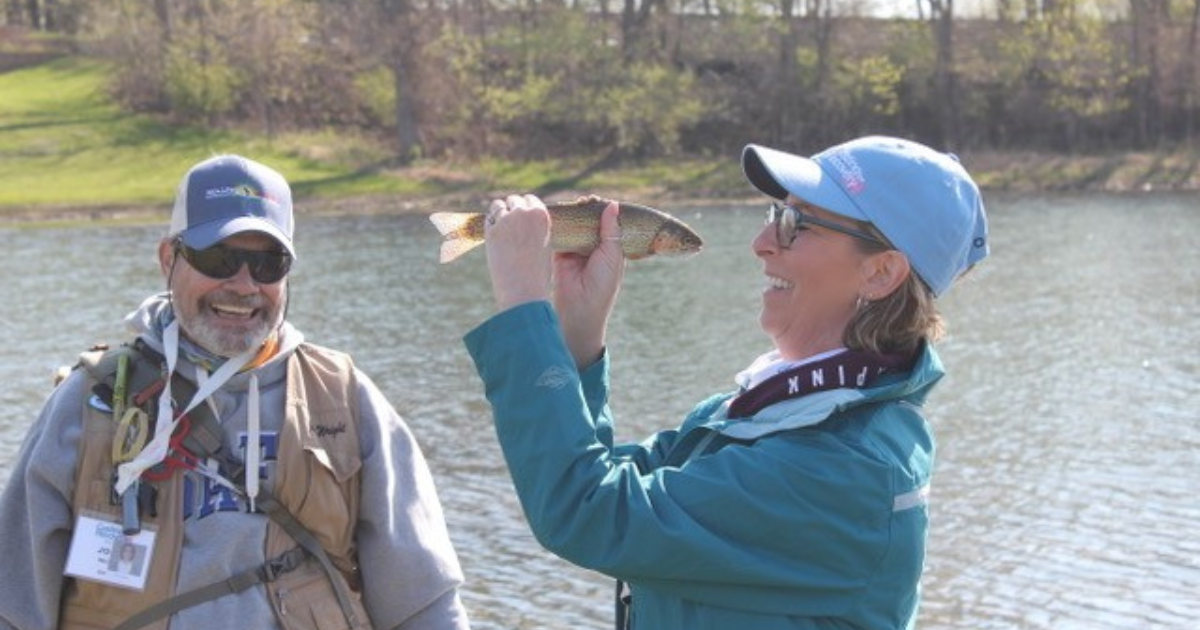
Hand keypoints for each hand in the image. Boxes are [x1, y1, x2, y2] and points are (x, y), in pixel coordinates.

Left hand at [485, 194, 553, 310]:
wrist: (523, 288)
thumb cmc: (536, 271)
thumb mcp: (543, 243)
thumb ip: (534, 227)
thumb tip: (520, 216)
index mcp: (542, 215)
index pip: (530, 200)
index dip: (525, 208)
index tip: (522, 218)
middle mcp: (524, 213)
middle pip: (514, 200)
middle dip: (511, 209)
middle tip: (510, 227)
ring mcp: (507, 220)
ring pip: (498, 205)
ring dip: (498, 214)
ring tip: (502, 232)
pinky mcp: (492, 230)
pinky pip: (488, 219)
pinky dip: (490, 225)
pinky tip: (495, 239)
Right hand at [552, 201, 625, 367]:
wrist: (579, 309)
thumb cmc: (602, 286)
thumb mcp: (611, 256)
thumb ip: (611, 230)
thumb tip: (612, 205)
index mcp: (610, 249)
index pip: (608, 224)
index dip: (604, 211)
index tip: (599, 200)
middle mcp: (593, 249)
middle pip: (589, 223)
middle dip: (586, 211)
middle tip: (584, 201)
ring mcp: (576, 251)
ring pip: (574, 227)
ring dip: (573, 216)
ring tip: (572, 204)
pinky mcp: (559, 254)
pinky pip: (559, 235)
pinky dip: (558, 225)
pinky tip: (557, 214)